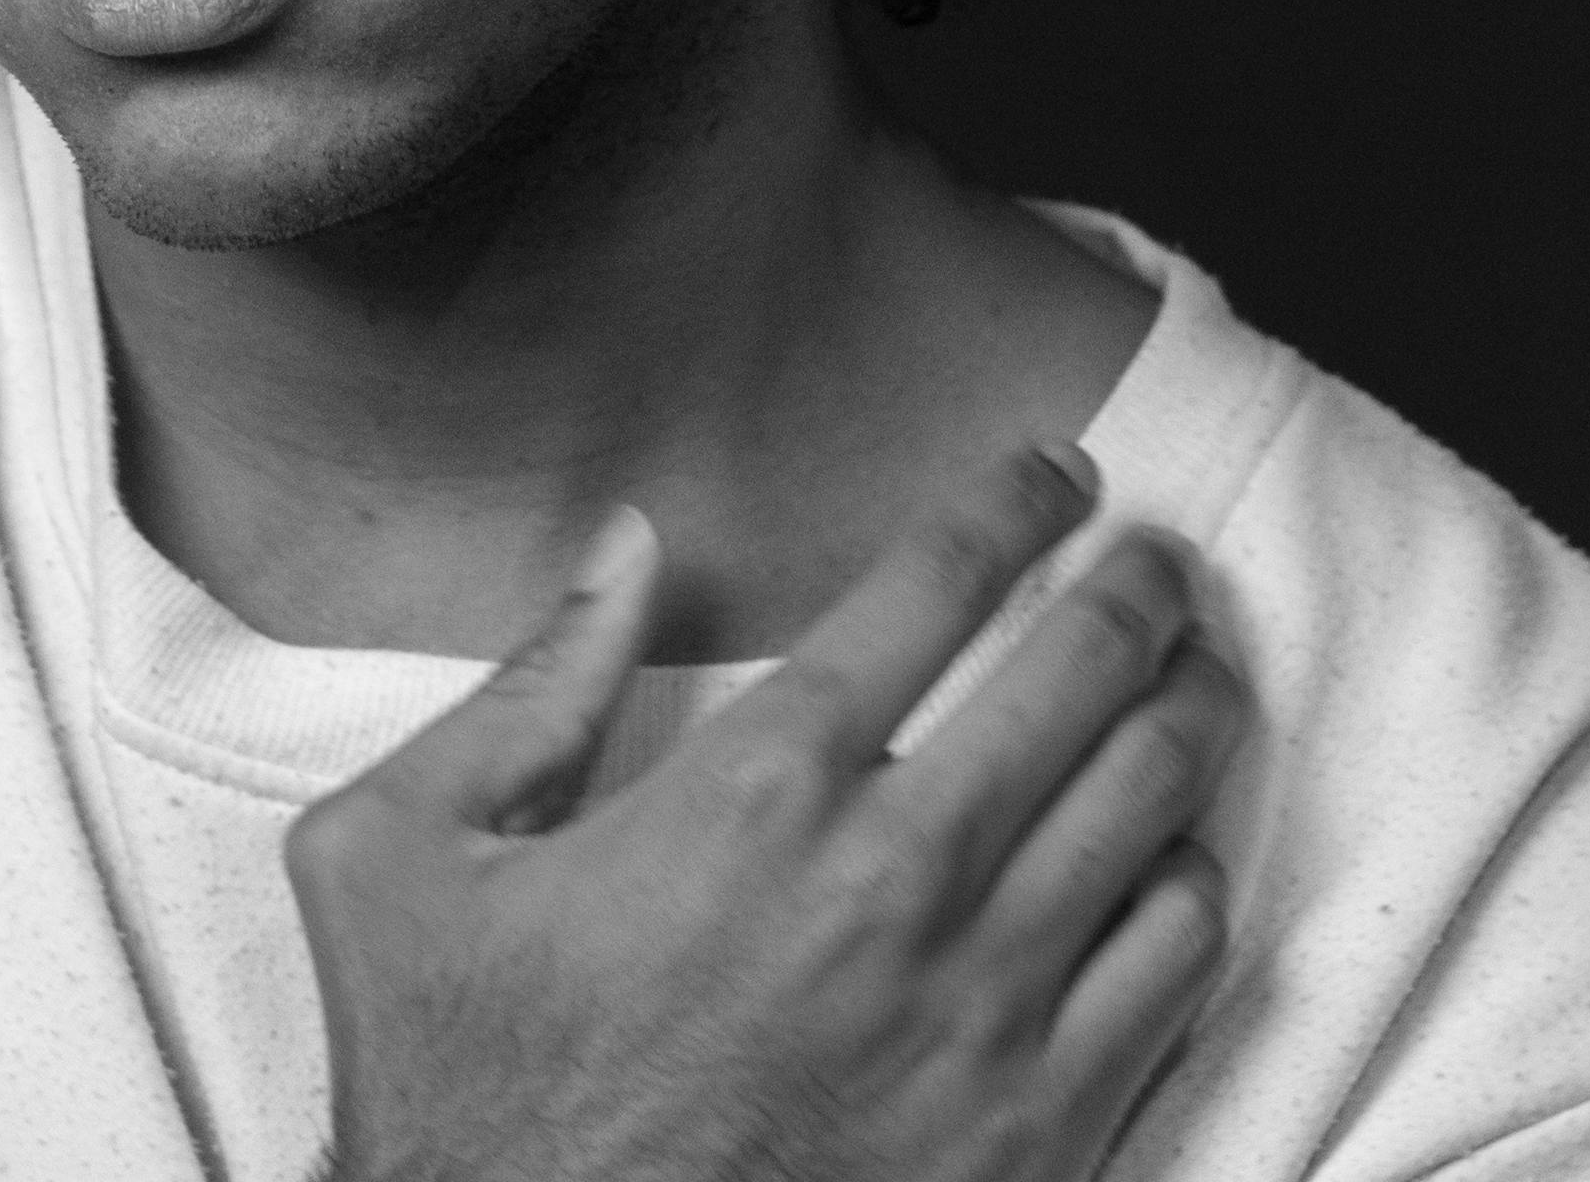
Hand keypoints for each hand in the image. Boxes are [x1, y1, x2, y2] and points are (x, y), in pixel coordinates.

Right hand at [285, 438, 1242, 1181]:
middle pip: (1091, 666)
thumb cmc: (463, 1105)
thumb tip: (626, 541)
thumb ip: (526, 684)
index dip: (1020, 499)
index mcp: (758, 789)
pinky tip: (1172, 860)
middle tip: (1154, 560)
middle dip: (1141, 584)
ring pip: (1157, 800)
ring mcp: (984, 1014)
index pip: (945, 577)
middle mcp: (897, 880)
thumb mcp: (396, 866)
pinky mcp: (1041, 1138)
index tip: (1056, 474)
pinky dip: (1193, 885)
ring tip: (1192, 676)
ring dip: (1190, 710)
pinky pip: (1179, 965)